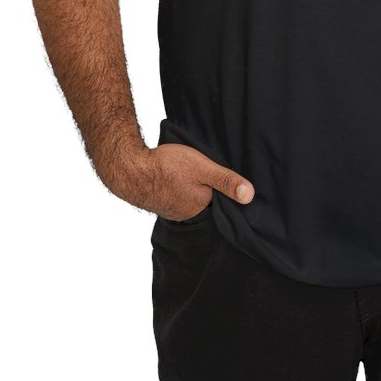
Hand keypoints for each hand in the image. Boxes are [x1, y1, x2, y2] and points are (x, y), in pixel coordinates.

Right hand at [101, 138, 255, 221]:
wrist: (131, 168)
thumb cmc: (168, 166)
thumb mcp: (203, 168)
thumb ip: (225, 180)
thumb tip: (250, 196)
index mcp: (201, 207)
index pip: (221, 202)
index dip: (226, 191)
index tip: (229, 180)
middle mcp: (187, 213)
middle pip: (206, 200)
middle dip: (210, 190)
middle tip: (209, 173)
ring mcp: (172, 209)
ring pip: (191, 198)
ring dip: (193, 189)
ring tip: (194, 175)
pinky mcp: (161, 202)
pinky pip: (177, 196)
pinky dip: (180, 188)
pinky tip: (178, 178)